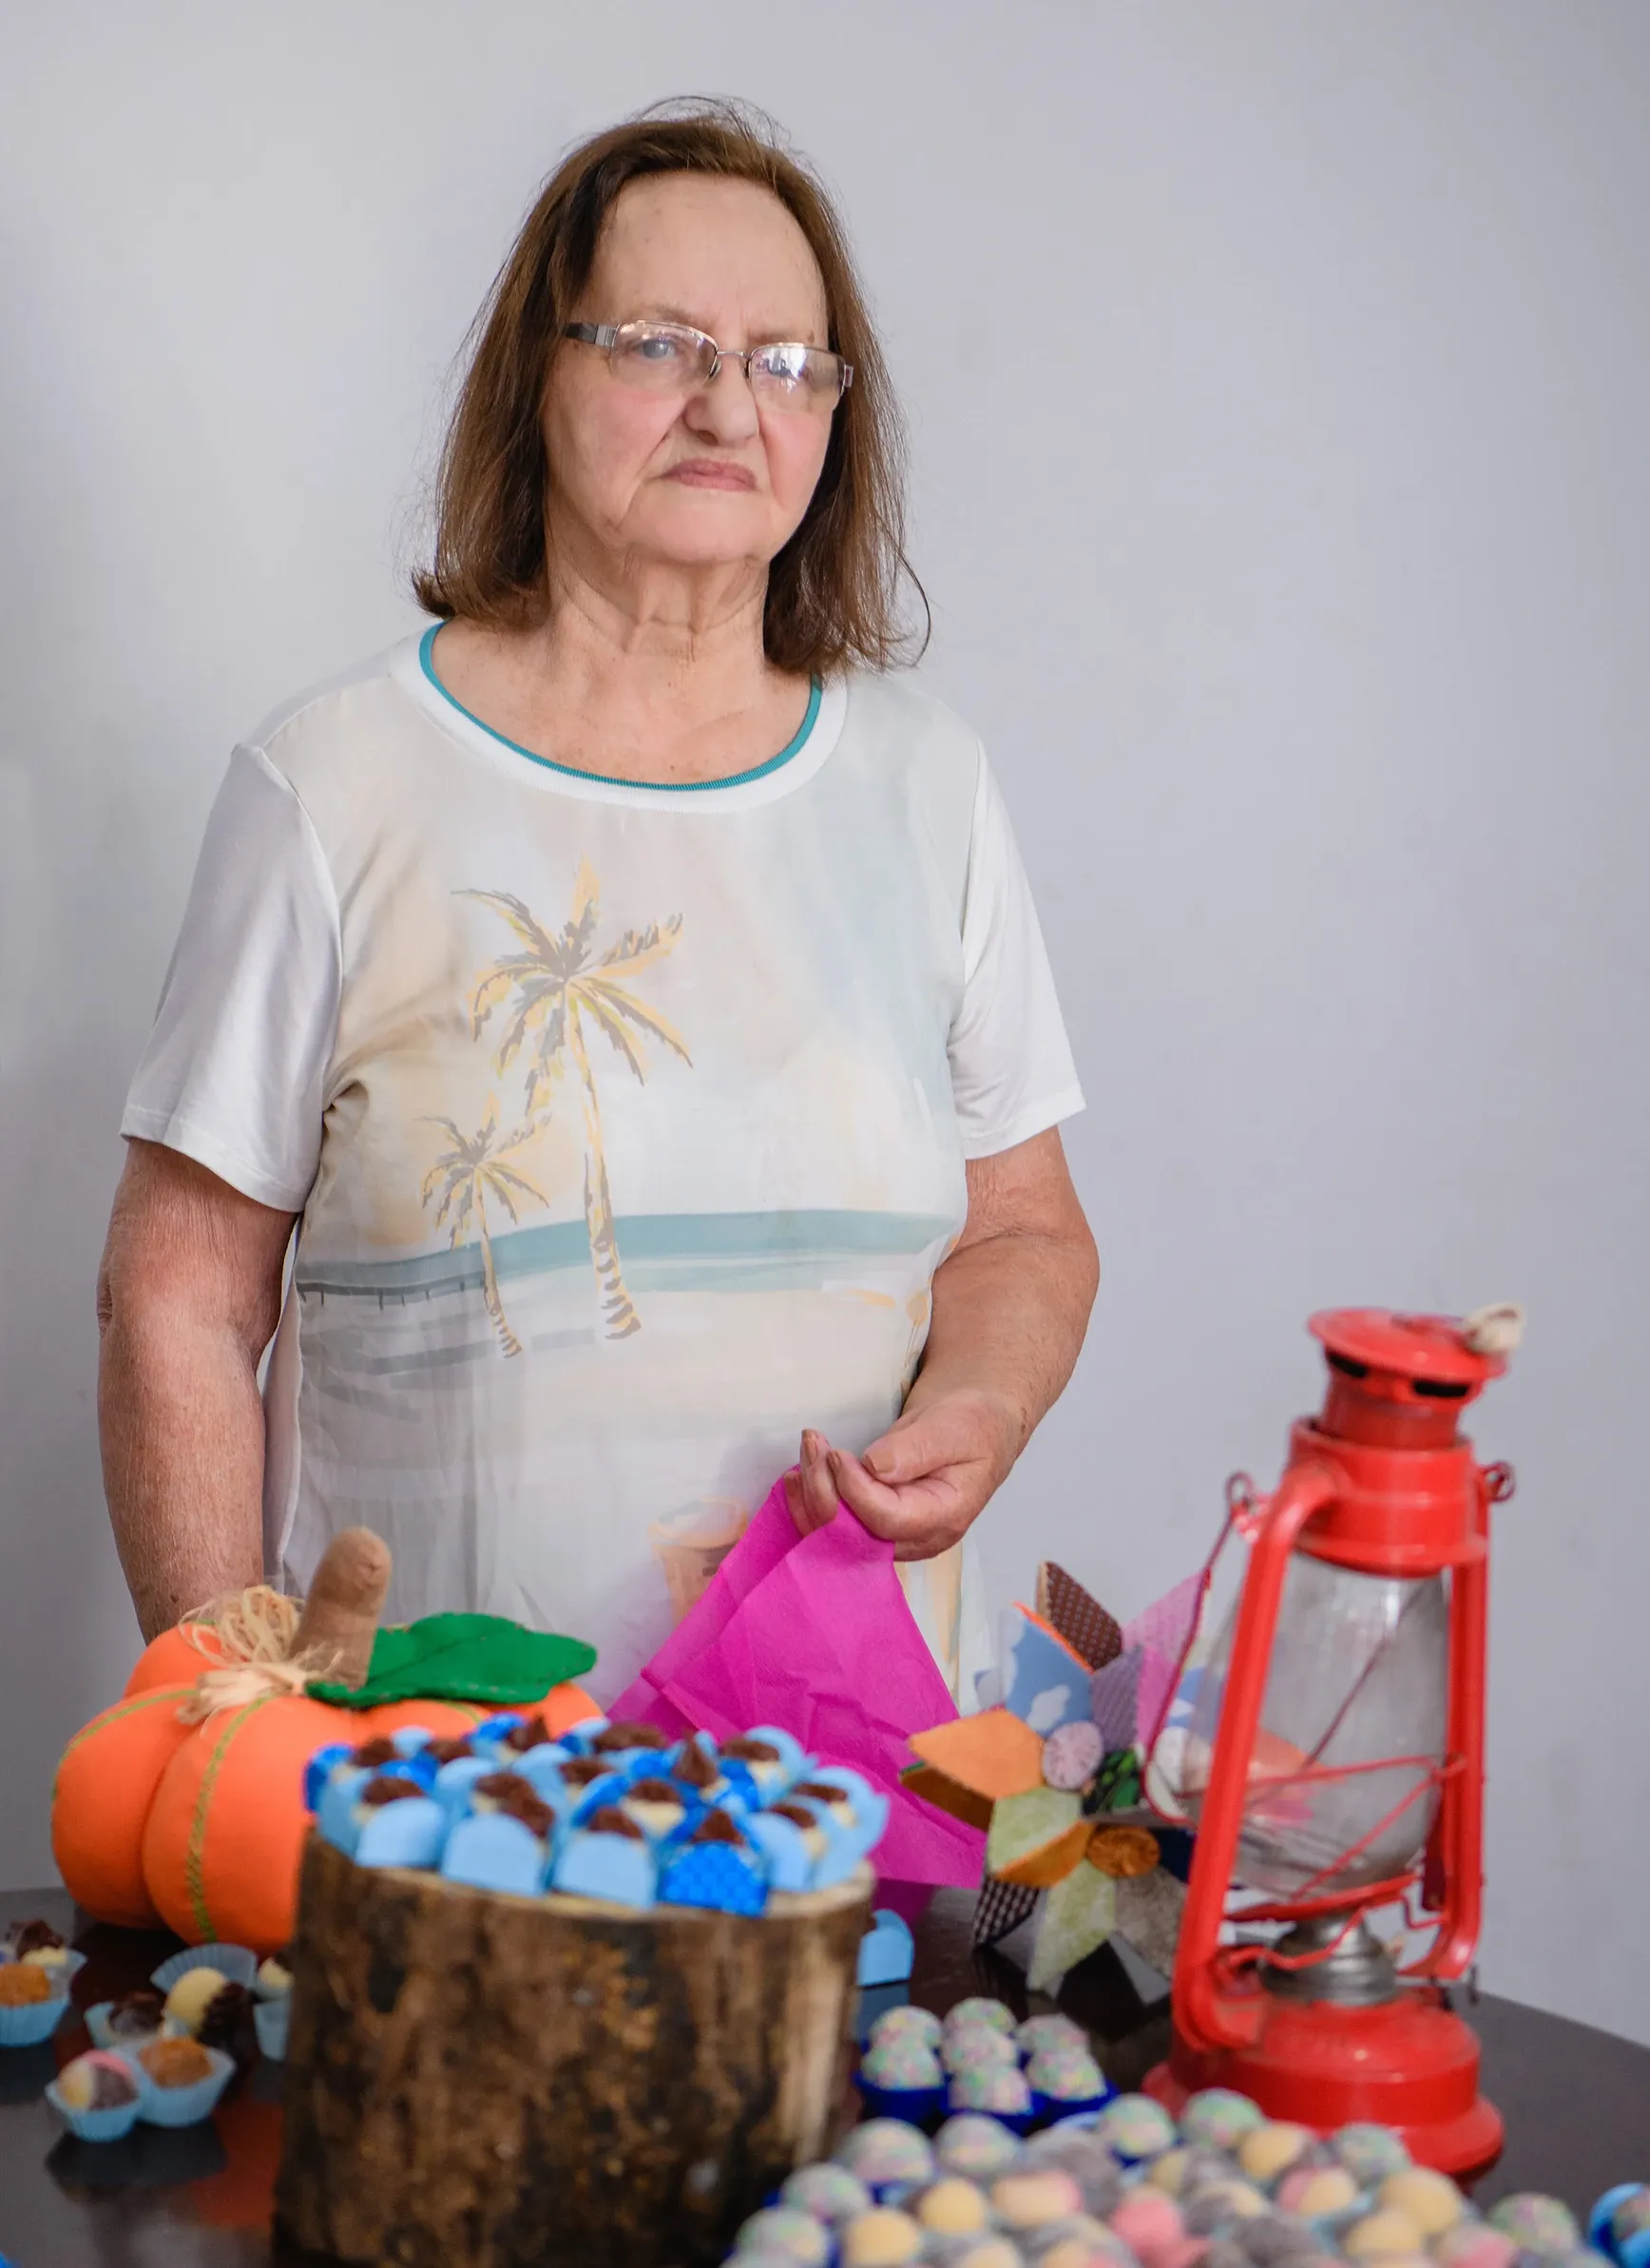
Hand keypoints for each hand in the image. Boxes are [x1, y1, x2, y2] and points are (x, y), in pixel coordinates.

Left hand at [782, 1390, 1022, 1560]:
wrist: (974, 1428)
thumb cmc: (971, 1425)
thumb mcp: (953, 1427)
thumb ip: (915, 1449)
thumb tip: (874, 1467)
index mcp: (944, 1516)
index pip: (887, 1519)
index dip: (854, 1490)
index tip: (836, 1453)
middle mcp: (917, 1538)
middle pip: (856, 1535)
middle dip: (824, 1491)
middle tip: (813, 1441)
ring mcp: (894, 1537)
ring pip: (838, 1536)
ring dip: (812, 1496)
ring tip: (805, 1453)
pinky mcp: (875, 1527)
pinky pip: (835, 1528)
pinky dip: (811, 1504)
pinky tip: (798, 1478)